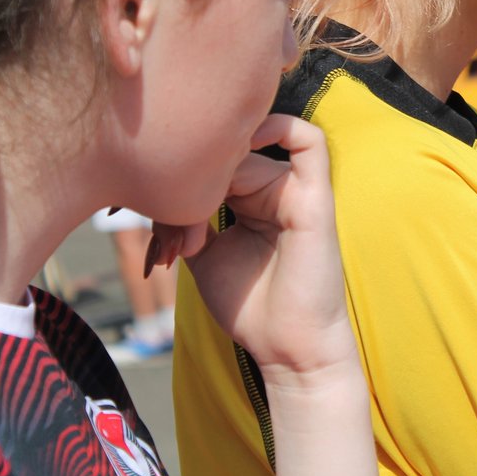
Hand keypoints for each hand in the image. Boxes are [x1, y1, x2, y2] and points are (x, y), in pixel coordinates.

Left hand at [152, 114, 354, 382]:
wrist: (285, 348)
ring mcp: (296, 189)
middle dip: (189, 186)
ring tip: (194, 236)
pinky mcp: (316, 197)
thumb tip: (160, 184)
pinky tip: (244, 147)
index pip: (212, 163)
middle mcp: (274, 187)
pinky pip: (309, 141)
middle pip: (225, 153)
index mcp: (251, 198)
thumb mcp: (203, 254)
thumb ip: (186, 215)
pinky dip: (279, 128)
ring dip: (211, 181)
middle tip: (169, 240)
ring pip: (247, 148)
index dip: (179, 184)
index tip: (160, 235)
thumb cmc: (249, 306)